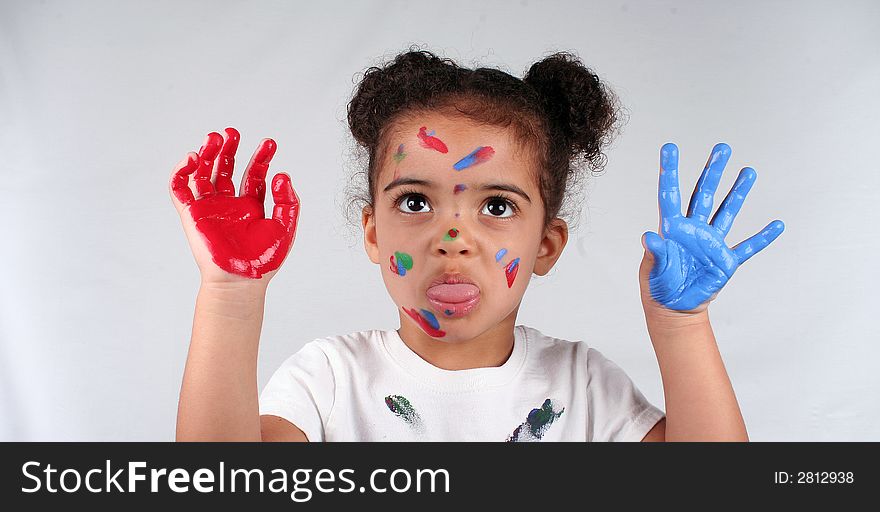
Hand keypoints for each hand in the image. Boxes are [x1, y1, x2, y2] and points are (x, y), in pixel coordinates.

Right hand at [169, 128, 299, 283]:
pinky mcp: (192, 213)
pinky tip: (193, 158)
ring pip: (203, 173)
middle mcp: (229, 204)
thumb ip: (288, 201)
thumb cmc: (263, 260)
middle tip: (233, 133)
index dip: (260, 157)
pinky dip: (182, 171)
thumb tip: (282, 175)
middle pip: (225, 168)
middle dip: (229, 149)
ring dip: (207, 154)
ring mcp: (210, 207)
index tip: (270, 143)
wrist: (242, 280)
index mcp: (251, 206)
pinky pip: (180, 189)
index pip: (253, 174)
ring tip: (215, 138)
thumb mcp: (285, 227)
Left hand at [638, 142, 783, 315]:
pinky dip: (762, 238)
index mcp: (672, 229)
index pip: (670, 194)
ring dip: (737, 192)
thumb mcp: (652, 270)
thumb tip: (648, 237)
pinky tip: (777, 225)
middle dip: (713, 171)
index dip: (669, 171)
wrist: (673, 308)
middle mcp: (693, 230)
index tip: (669, 147)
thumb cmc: (658, 287)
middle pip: (703, 194)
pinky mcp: (726, 262)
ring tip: (748, 171)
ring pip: (727, 212)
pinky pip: (747, 247)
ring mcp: (711, 244)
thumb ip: (655, 253)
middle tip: (722, 148)